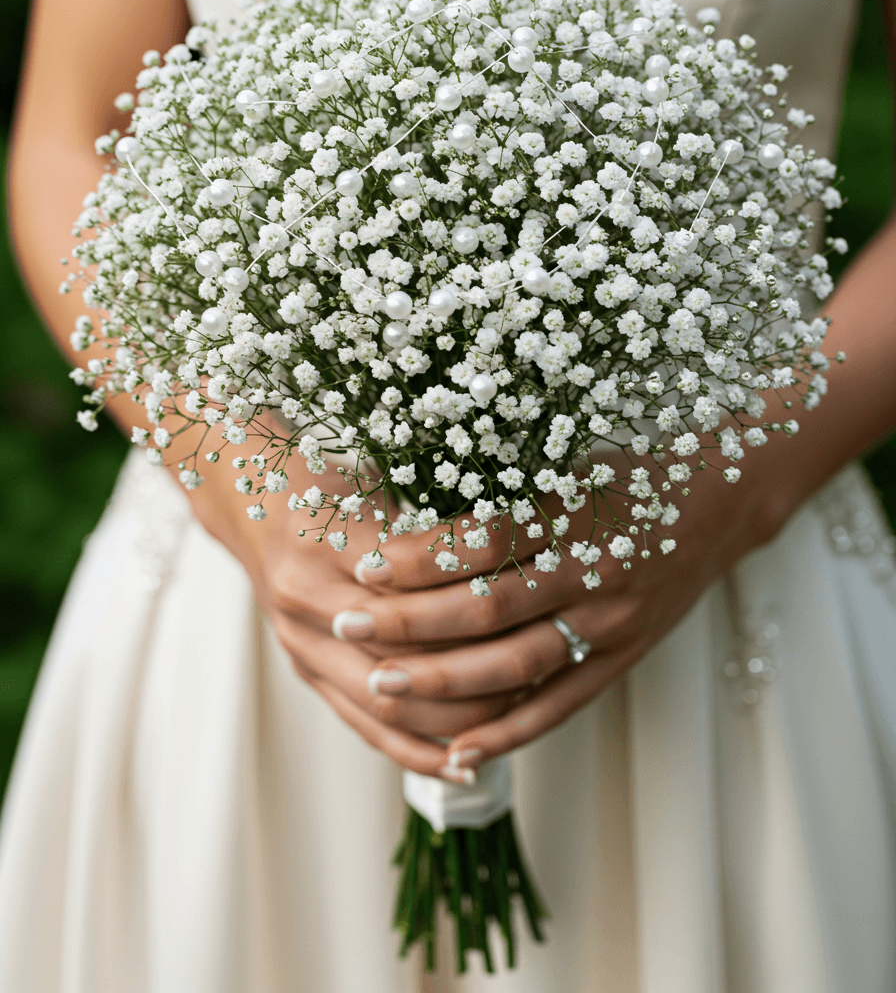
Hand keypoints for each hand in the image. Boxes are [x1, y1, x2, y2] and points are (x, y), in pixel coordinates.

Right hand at [188, 440, 519, 778]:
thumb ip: (429, 530)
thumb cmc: (327, 487)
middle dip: (472, 671)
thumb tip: (513, 556)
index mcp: (323, 544)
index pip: (412, 592)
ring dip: (455, 716)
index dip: (471, 605)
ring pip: (387, 705)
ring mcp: (300, 646)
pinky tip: (466, 764)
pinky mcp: (307, 675)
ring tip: (514, 712)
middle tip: (535, 667)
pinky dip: (418, 752)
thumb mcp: (375, 484)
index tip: (527, 606)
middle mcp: (304, 602)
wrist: (252, 506)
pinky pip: (366, 729)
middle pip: (400, 657)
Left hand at [347, 452, 785, 770]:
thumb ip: (504, 485)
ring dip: (442, 682)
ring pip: (514, 667)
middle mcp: (594, 575)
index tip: (364, 562)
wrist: (725, 502)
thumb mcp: (572, 460)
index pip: (482, 543)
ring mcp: (611, 626)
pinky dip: (507, 733)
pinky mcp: (622, 661)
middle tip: (345, 624)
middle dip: (409, 623)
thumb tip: (412, 487)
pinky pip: (558, 707)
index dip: (419, 558)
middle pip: (487, 610)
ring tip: (378, 685)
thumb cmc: (632, 470)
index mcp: (576, 515)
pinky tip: (457, 752)